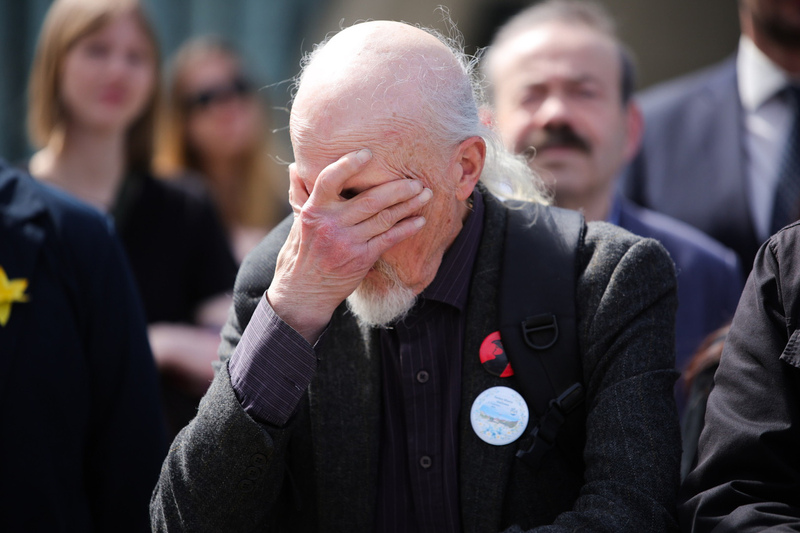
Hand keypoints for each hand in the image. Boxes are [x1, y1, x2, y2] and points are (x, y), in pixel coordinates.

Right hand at [267, 149, 430, 342]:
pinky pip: (388, 239)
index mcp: (314, 210)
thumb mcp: (297, 222)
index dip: (348, 164)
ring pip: (383, 218)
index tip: (368, 153)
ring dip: (408, 205)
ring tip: (425, 194)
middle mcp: (331, 225)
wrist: (303, 292)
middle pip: (369, 200)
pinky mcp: (361, 259)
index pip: (329, 180)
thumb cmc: (301, 253)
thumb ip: (301, 193)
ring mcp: (347, 243)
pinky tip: (419, 220)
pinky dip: (406, 228)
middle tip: (417, 180)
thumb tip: (297, 167)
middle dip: (397, 188)